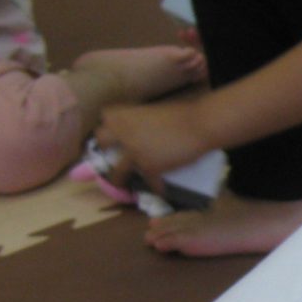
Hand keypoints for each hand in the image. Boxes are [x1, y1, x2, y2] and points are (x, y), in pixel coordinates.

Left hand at [95, 97, 210, 185]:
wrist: (199, 124)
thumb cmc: (181, 112)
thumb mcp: (153, 111)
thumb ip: (140, 120)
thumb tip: (140, 130)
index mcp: (124, 116)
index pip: (104, 118)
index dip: (109, 125)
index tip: (115, 130)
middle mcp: (123, 135)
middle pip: (101, 143)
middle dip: (105, 149)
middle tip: (113, 154)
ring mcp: (134, 154)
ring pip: (116, 172)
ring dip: (118, 179)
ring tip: (122, 185)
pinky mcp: (150, 168)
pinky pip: (148, 182)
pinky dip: (156, 187)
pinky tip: (161, 189)